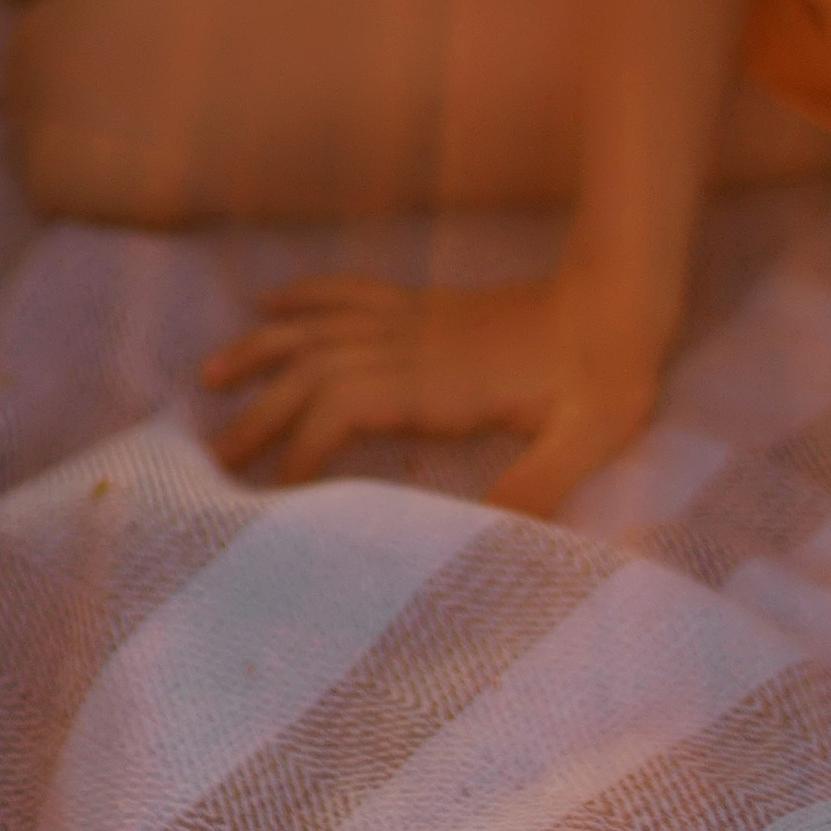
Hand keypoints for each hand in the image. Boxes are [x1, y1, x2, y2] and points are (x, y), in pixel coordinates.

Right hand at [199, 273, 660, 510]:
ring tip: (209, 375)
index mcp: (440, 381)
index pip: (346, 408)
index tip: (272, 493)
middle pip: (314, 370)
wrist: (622, 300)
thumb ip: (539, 483)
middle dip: (261, 411)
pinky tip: (269, 300)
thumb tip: (494, 539)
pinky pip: (349, 291)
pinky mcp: (424, 306)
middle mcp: (413, 343)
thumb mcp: (588, 437)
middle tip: (214, 456)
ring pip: (318, 327)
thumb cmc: (609, 375)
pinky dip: (304, 295)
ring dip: (262, 348)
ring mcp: (415, 318)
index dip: (304, 449)